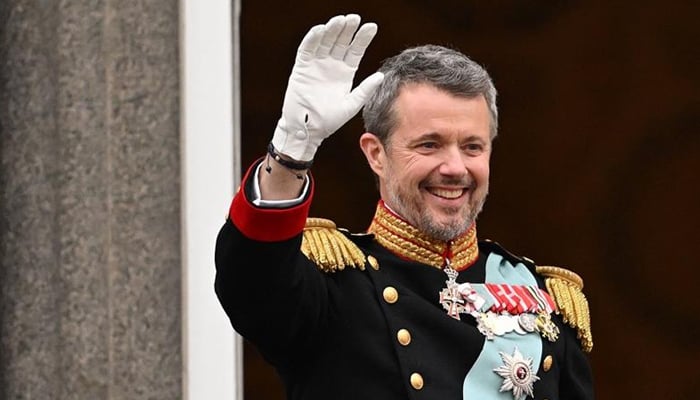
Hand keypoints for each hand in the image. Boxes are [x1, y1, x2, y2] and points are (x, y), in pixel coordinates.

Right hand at [271, 14, 383, 161]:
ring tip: (340, 20)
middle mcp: (332, 65)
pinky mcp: (302, 68)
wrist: (307, 129)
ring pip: (325, 41)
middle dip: (347, 29)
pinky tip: (320, 30)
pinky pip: (307, 49)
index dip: (363, 38)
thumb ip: (365, 90)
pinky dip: (312, 39)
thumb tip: (381, 75)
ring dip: (331, 30)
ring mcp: (316, 65)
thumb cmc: (329, 120)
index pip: (355, 50)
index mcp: (345, 72)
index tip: (371, 27)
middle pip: (341, 41)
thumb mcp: (351, 105)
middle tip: (354, 18)